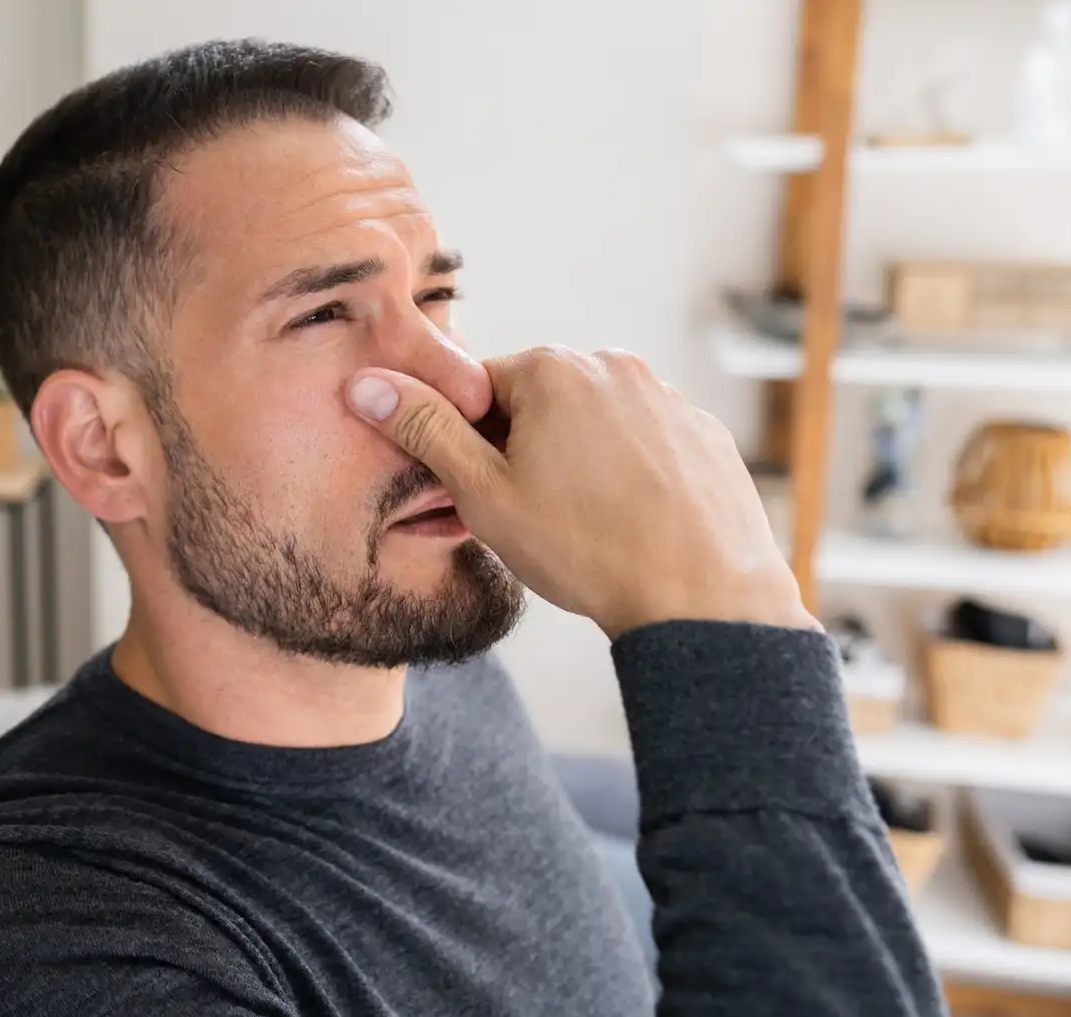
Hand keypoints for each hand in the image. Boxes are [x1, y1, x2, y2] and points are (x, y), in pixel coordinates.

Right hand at [347, 346, 816, 639]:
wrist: (702, 596)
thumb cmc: (588, 549)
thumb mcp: (484, 495)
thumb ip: (425, 432)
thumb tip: (366, 385)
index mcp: (551, 368)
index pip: (476, 389)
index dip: (467, 446)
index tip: (481, 493)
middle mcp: (613, 365)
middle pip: (538, 403)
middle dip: (523, 452)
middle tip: (530, 519)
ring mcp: (667, 397)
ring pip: (594, 425)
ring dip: (576, 464)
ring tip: (584, 529)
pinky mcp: (704, 433)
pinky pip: (645, 446)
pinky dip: (630, 478)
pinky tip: (629, 526)